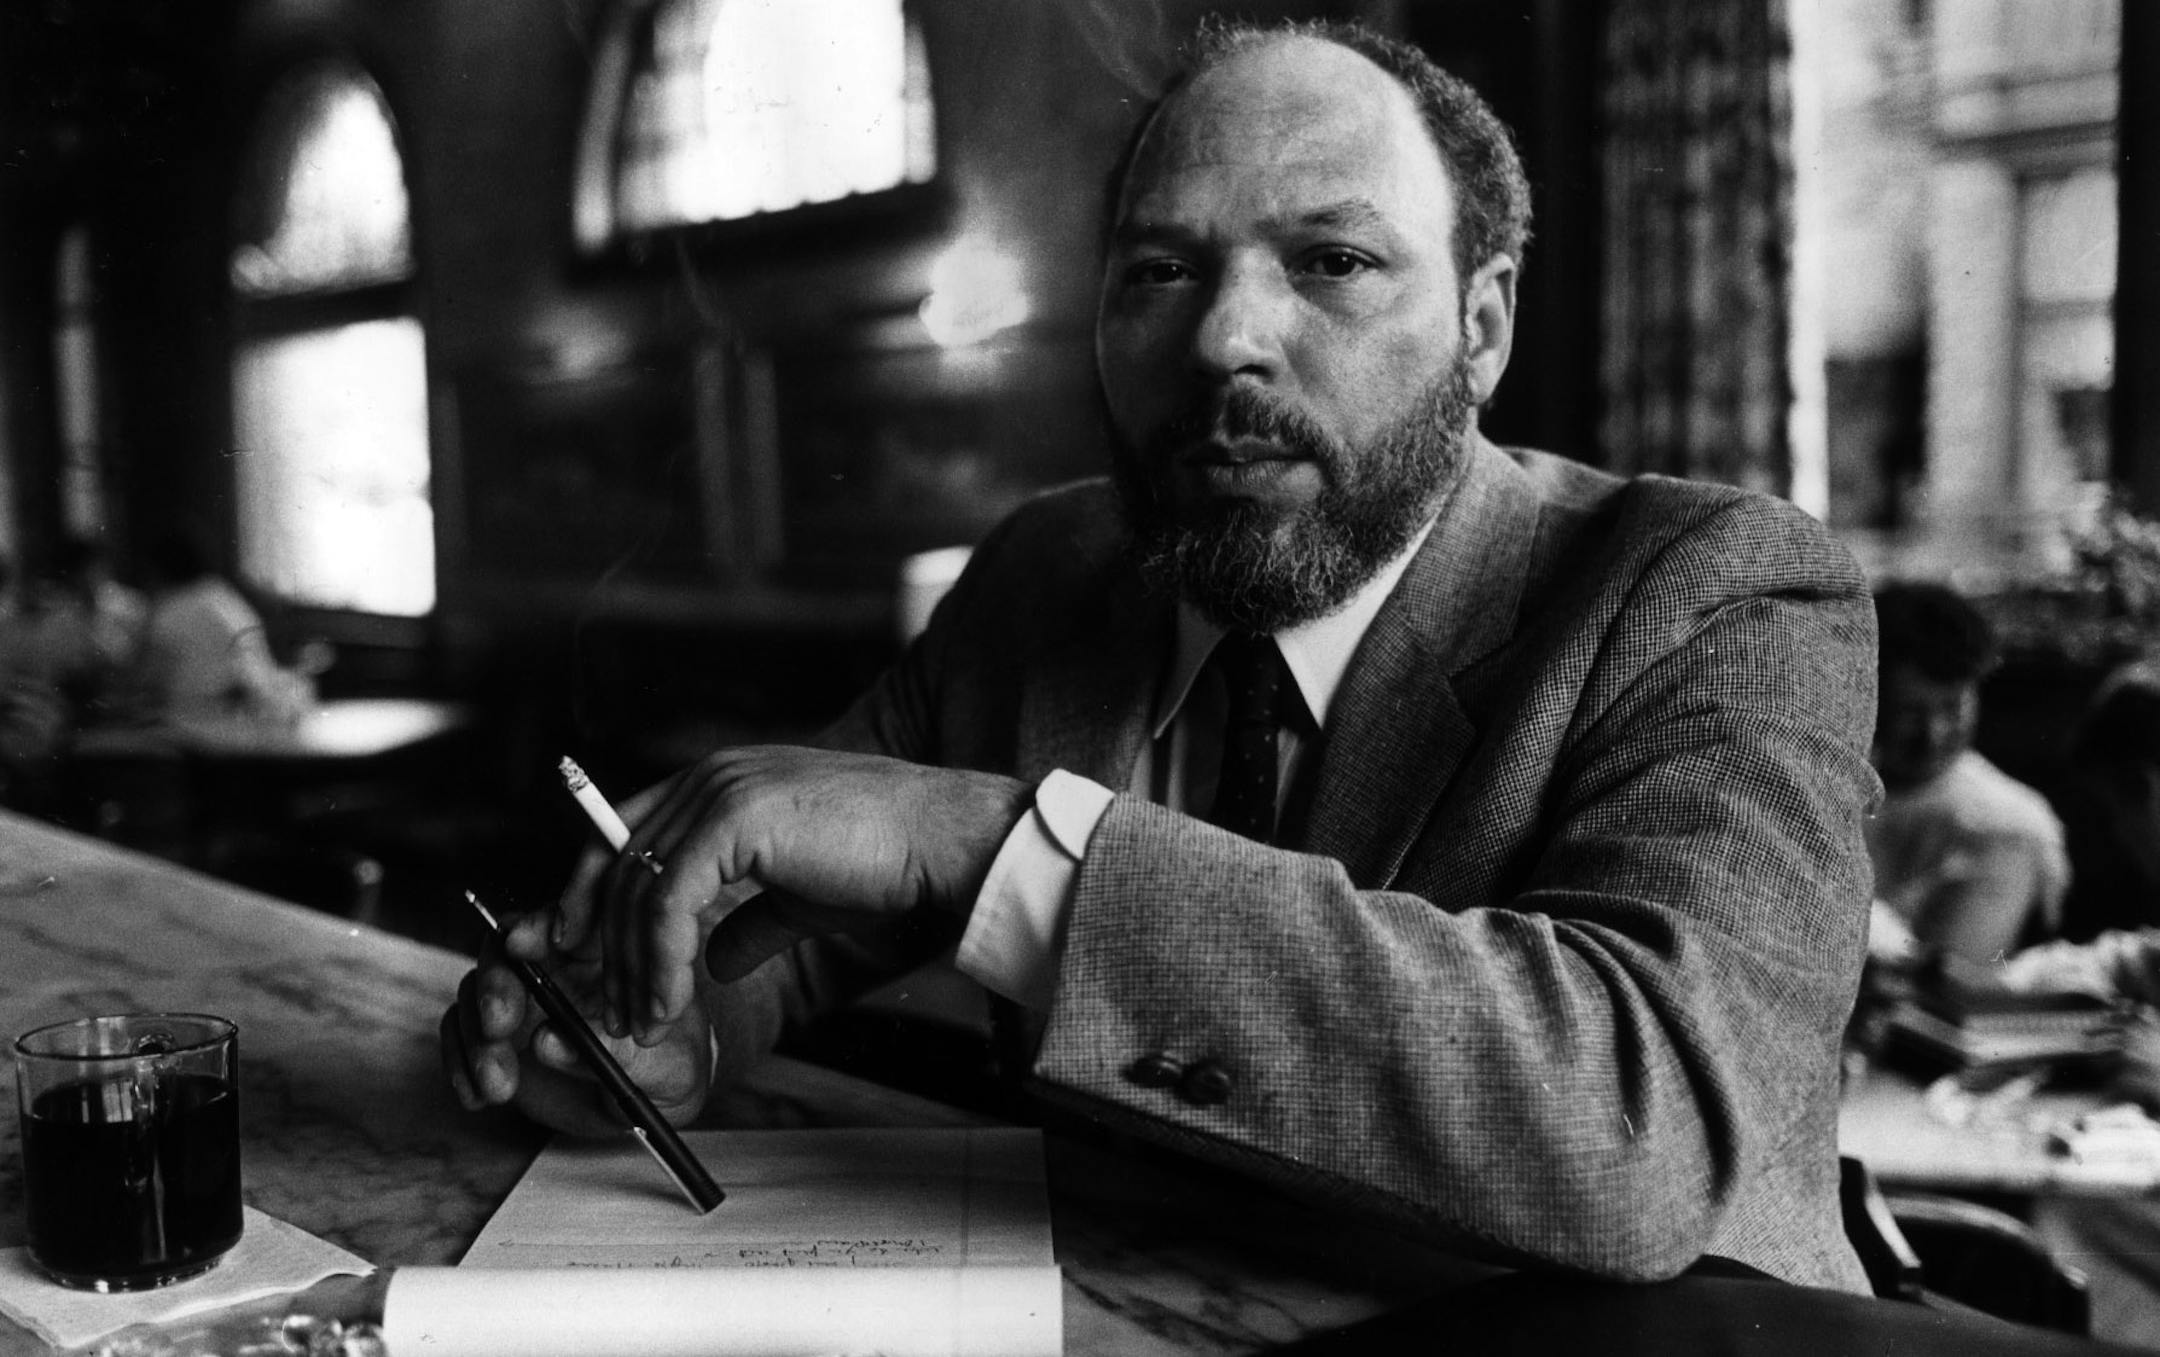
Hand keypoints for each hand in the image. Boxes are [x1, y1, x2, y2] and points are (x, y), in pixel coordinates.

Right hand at [439, 907, 710, 1135]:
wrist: (650, 1105)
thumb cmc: (669, 1070)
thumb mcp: (661, 1068)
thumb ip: (611, 1054)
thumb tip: (546, 1040)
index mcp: (609, 947)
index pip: (571, 909)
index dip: (543, 918)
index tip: (525, 944)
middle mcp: (559, 960)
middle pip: (509, 943)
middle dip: (498, 981)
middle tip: (501, 1025)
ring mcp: (521, 991)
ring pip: (475, 987)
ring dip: (476, 1036)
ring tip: (500, 1086)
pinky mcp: (493, 1030)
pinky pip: (458, 1031)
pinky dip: (459, 1062)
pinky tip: (480, 1097)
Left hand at [551, 746, 1031, 1042]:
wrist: (938, 844)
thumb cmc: (883, 864)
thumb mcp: (798, 897)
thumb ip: (748, 920)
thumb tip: (712, 962)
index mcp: (719, 780)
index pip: (622, 832)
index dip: (593, 895)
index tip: (584, 956)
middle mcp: (709, 775)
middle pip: (618, 864)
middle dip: (605, 947)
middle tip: (610, 1012)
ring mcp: (718, 791)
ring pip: (637, 890)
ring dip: (631, 967)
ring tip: (641, 1023)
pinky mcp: (733, 820)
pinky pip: (669, 905)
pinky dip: (660, 962)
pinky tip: (671, 1003)